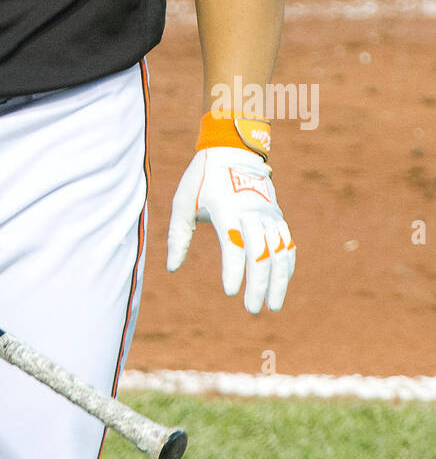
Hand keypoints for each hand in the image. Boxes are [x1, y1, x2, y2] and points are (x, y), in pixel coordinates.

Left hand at [166, 146, 295, 312]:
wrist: (232, 149)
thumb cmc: (203, 178)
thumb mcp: (183, 201)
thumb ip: (178, 236)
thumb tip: (173, 268)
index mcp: (226, 208)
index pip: (234, 244)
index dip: (234, 270)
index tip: (230, 292)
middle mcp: (251, 212)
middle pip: (260, 253)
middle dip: (258, 284)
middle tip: (251, 309)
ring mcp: (268, 214)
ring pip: (279, 251)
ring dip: (278, 280)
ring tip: (273, 306)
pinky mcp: (276, 215)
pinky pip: (287, 243)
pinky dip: (287, 265)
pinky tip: (281, 283)